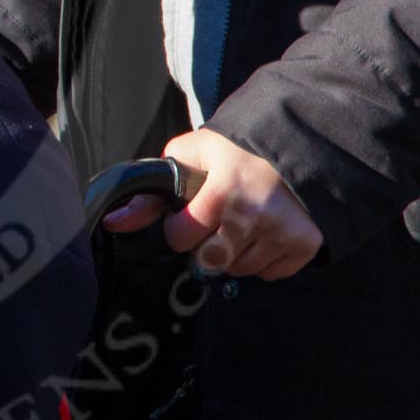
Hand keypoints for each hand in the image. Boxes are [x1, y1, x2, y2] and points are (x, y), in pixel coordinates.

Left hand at [103, 128, 323, 278]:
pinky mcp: (306, 245)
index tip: (188, 215)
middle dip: (205, 246)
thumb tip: (113, 222)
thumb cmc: (235, 151)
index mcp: (223, 189)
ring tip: (242, 222)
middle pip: (209, 262)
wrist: (295, 145)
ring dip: (234, 253)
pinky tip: (264, 231)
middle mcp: (254, 214)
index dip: (179, 228)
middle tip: (215, 222)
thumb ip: (151, 191)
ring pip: (238, 270)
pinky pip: (269, 274)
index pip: (181, 239)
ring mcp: (283, 232)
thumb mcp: (190, 156)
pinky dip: (263, 258)